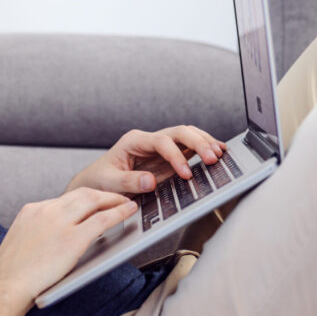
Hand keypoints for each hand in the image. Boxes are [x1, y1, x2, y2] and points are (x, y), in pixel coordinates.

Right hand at [0, 188, 137, 310]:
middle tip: (116, 198)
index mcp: (32, 210)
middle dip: (102, 194)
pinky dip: (118, 213)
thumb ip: (39, 234)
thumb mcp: (22, 242)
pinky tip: (128, 212)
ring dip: (113, 199)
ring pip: (93, 200)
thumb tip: (58, 239)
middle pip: (81, 193)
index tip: (93, 203)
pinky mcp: (72, 239)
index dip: (83, 200)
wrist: (4, 286)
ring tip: (125, 203)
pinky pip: (102, 219)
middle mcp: (45, 210)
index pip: (64, 199)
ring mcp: (59, 222)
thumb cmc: (11, 275)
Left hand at [66, 126, 227, 194]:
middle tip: (213, 158)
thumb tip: (151, 180)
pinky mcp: (166, 157)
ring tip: (220, 154)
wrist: (96, 182)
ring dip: (204, 143)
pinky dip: (203, 149)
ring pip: (187, 135)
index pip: (162, 141)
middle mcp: (148, 140)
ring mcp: (159, 147)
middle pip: (179, 132)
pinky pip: (188, 148)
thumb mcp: (109, 183)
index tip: (186, 173)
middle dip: (198, 143)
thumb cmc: (100, 180)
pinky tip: (217, 152)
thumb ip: (129, 181)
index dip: (177, 156)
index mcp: (134, 141)